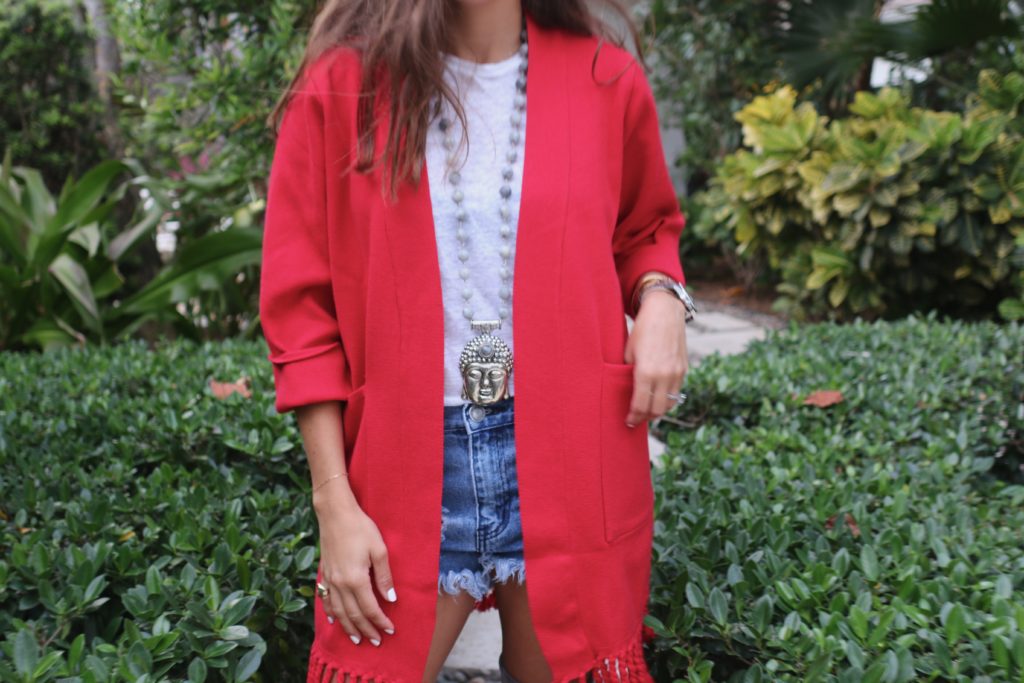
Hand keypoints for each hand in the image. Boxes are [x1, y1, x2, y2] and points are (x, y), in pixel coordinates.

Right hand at [315, 493, 396, 645]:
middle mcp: (340, 584)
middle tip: (376, 640)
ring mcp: (329, 580)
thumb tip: (391, 599)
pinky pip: (326, 599)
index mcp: (356, 579)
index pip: (370, 608)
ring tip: (356, 639)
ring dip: (348, 627)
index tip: (390, 630)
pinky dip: (330, 612)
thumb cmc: (361, 528)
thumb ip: (384, 577)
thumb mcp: (379, 550)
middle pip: (353, 614)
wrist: (335, 513)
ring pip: (338, 611)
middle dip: (365, 629)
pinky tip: (333, 620)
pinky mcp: (324, 573)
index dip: (380, 621)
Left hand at [623, 289, 688, 426]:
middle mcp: (664, 375)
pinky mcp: (684, 369)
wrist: (664, 312)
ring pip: (669, 403)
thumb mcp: (628, 352)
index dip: (633, 416)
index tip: (628, 421)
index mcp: (646, 371)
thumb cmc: (641, 330)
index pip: (640, 405)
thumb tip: (626, 392)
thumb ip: (628, 373)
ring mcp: (676, 373)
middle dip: (645, 417)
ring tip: (647, 412)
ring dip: (658, 411)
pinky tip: (658, 398)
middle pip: (656, 409)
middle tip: (636, 419)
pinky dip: (667, 399)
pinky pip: (676, 392)